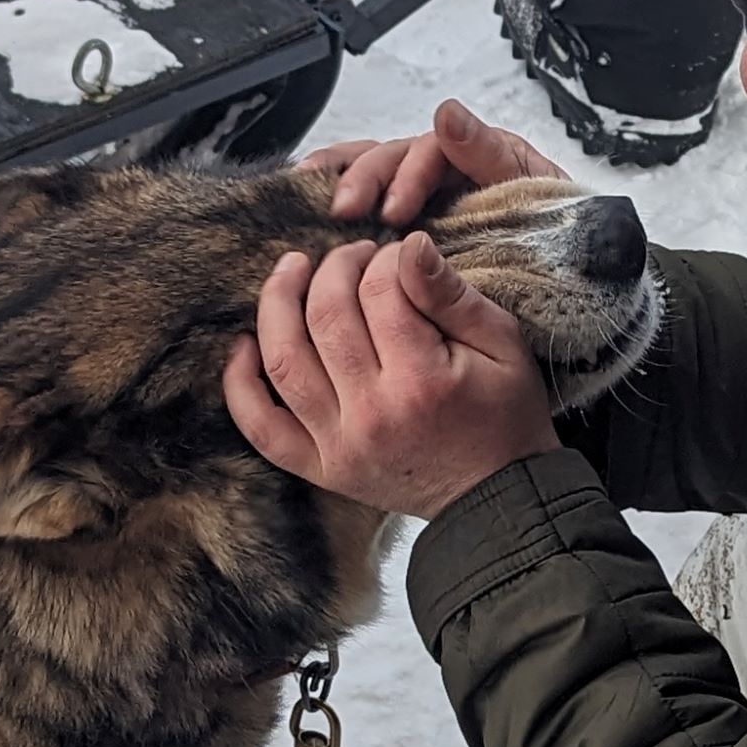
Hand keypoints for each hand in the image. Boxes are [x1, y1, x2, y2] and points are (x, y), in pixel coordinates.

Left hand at [226, 231, 558, 516]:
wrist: (498, 501)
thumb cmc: (506, 417)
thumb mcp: (504, 346)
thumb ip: (452, 294)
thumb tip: (408, 245)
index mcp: (422, 380)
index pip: (380, 291)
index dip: (384, 258)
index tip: (396, 254)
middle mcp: (372, 413)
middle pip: (326, 316)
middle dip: (335, 268)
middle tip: (352, 254)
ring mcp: (338, 444)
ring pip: (284, 361)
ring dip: (277, 304)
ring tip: (291, 271)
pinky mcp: (321, 468)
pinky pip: (262, 427)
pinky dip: (240, 386)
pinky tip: (243, 346)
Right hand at [306, 93, 564, 230]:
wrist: (576, 283)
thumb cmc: (561, 237)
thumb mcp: (534, 192)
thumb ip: (491, 154)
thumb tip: (447, 113)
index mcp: (474, 153)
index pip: (427, 150)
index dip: (405, 177)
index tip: (393, 213)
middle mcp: (443, 168)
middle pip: (389, 157)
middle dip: (362, 181)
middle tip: (344, 212)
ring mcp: (422, 195)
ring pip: (369, 173)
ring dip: (337, 183)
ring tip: (309, 202)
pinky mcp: (406, 227)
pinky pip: (366, 204)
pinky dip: (334, 201)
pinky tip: (306, 213)